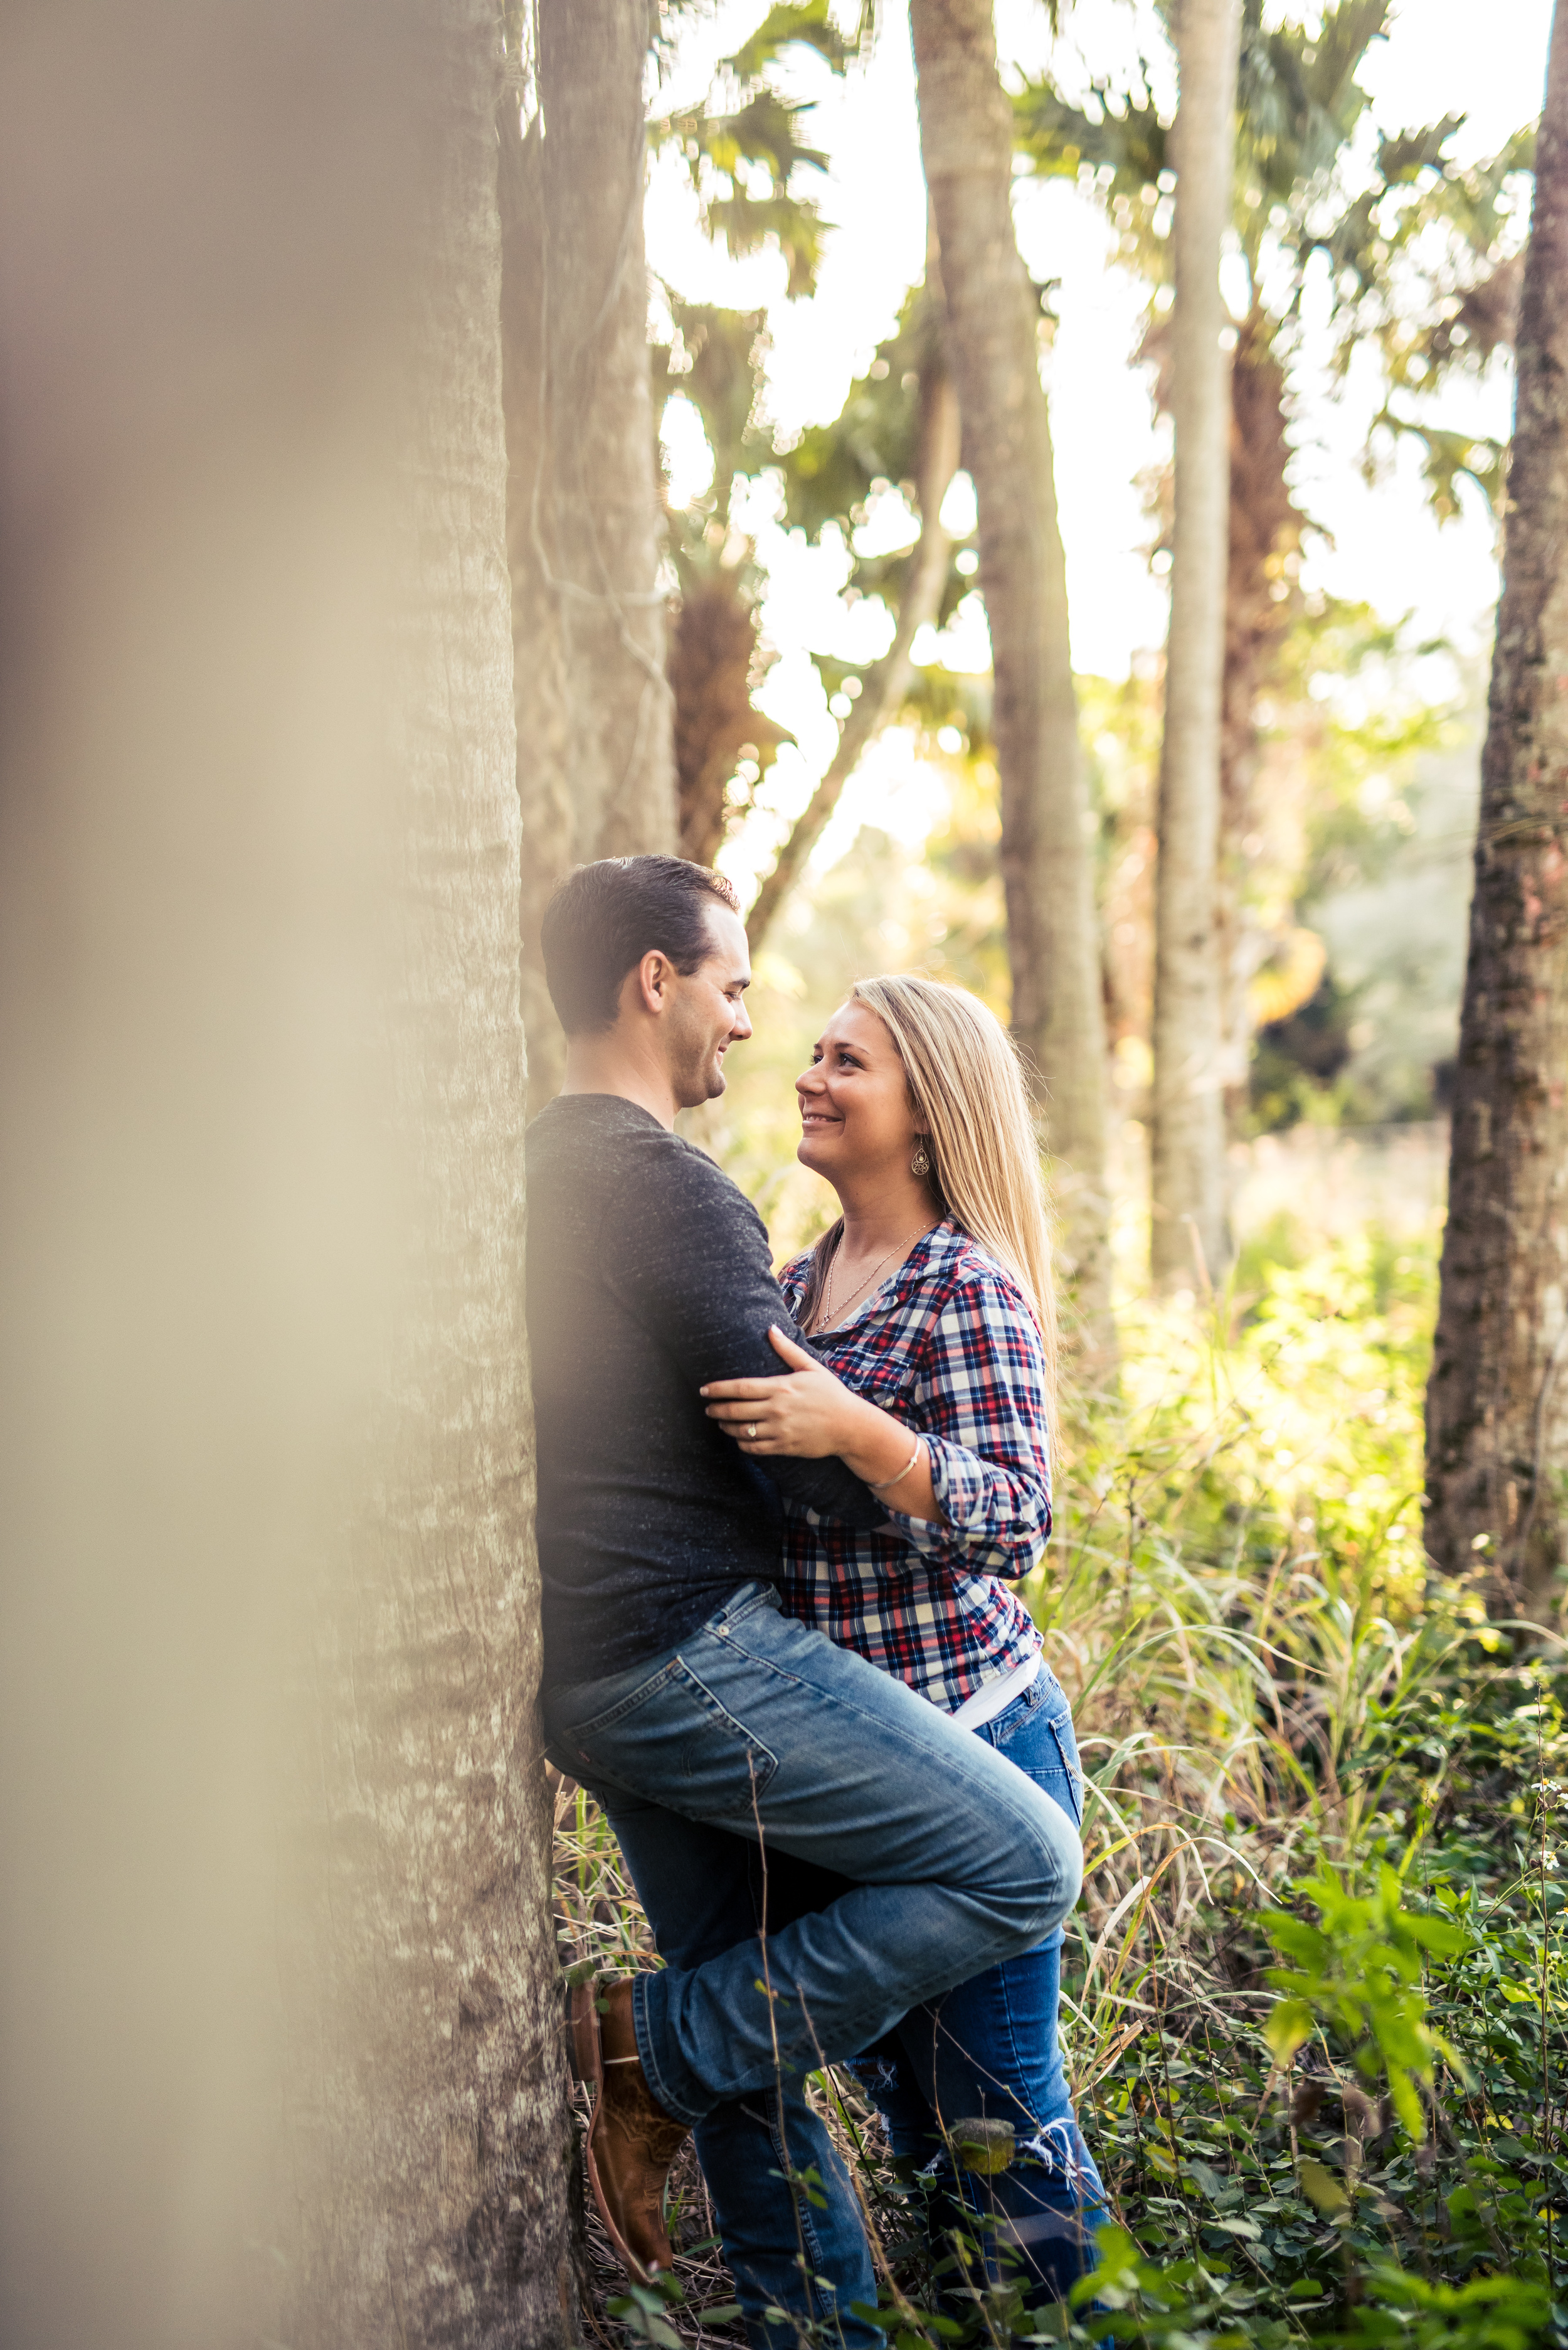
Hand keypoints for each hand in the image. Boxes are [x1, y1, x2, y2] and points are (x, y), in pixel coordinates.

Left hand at [700, 1325, 869, 1458]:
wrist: (850, 1426)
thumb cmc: (831, 1394)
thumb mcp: (811, 1368)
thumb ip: (787, 1350)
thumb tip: (771, 1328)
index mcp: (781, 1387)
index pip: (740, 1388)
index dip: (718, 1389)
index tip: (704, 1390)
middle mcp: (777, 1409)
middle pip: (736, 1411)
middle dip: (717, 1410)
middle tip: (707, 1408)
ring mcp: (780, 1430)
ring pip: (742, 1431)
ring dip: (727, 1427)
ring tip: (721, 1422)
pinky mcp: (785, 1446)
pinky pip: (755, 1448)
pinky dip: (743, 1444)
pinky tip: (740, 1439)